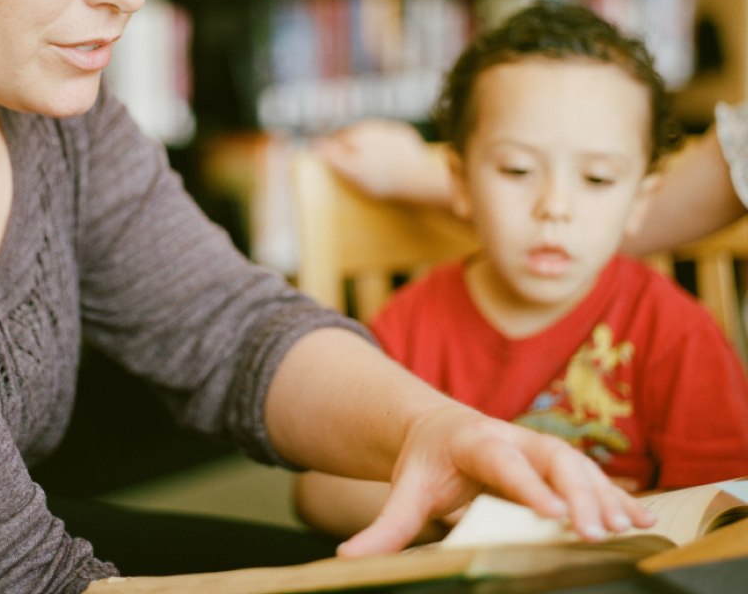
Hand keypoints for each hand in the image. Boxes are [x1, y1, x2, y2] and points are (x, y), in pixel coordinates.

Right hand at [313, 119, 451, 205]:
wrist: (417, 179)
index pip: (336, 139)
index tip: (331, 165)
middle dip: (350, 147)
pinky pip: (390, 140)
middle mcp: (373, 126)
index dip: (330, 152)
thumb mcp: (351, 171)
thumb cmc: (381, 179)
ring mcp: (391, 130)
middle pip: (354, 136)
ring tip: (369, 166)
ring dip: (368, 146)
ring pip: (372, 136)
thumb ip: (332, 156)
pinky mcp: (406, 137)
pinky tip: (387, 161)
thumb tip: (314, 143)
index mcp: (357, 133)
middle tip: (350, 168)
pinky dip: (386, 148)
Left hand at [337, 405, 654, 556]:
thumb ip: (385, 528)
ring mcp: (540, 447)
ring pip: (580, 466)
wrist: (440, 428)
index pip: (503, 462)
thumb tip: (346, 559)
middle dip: (577, 494)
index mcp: (475, 442)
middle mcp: (513, 438)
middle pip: (553, 459)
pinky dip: (618, 497)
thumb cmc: (425, 463)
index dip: (528, 486)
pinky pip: (593, 477)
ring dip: (605, 497)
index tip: (551, 514)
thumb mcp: (405, 491)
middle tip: (594, 533)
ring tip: (628, 530)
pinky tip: (642, 522)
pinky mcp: (557, 462)